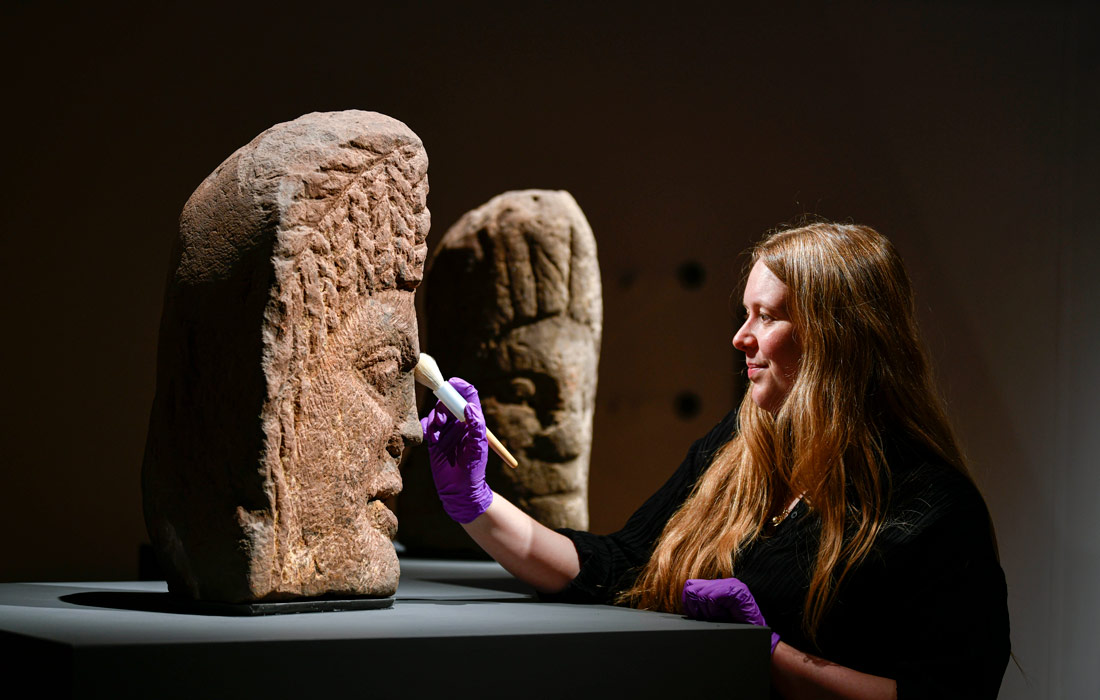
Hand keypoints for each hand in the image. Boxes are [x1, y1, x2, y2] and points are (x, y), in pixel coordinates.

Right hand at [420, 377, 492, 523]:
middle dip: (443, 404)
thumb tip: (469, 407)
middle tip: (441, 419)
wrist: (461, 491)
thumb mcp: (478, 449)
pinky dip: (426, 427)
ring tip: (437, 434)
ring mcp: (447, 431)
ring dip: (435, 418)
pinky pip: (427, 426)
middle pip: (450, 401)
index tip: (452, 382)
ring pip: (437, 413)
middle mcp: (460, 423)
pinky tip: (430, 438)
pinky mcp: (434, 440)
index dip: (461, 386)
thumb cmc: (474, 470)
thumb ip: (476, 427)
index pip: (469, 396)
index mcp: (474, 422)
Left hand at [682, 577, 780, 653]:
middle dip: (695, 608)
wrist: (757, 638)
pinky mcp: (736, 590)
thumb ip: (703, 606)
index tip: (695, 616)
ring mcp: (731, 584)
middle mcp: (723, 582)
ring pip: (701, 594)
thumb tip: (686, 605)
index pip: (690, 586)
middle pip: (691, 588)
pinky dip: (715, 611)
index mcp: (717, 586)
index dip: (688, 603)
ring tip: (719, 618)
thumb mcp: (714, 615)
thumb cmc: (736, 628)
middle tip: (708, 618)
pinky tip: (724, 616)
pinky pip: (713, 598)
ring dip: (707, 611)